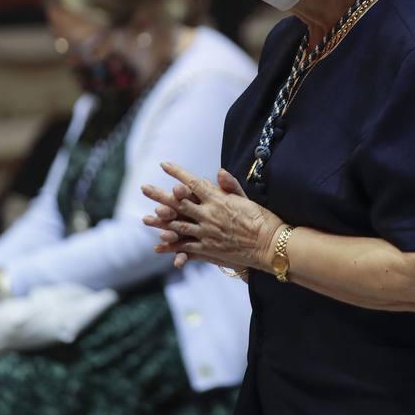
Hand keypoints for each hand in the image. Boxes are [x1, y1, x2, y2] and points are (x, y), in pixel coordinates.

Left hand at [142, 162, 282, 271]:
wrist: (270, 245)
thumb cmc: (262, 219)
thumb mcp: (246, 198)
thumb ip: (230, 185)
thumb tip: (218, 171)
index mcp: (217, 199)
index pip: (192, 183)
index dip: (177, 173)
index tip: (163, 165)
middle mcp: (208, 214)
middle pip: (178, 203)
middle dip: (160, 195)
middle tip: (144, 188)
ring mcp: (205, 233)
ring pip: (177, 226)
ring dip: (160, 222)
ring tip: (145, 218)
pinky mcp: (207, 249)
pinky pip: (185, 247)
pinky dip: (172, 247)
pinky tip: (159, 246)